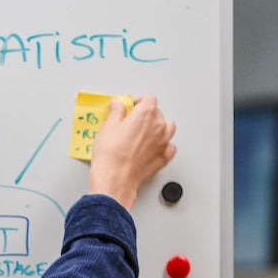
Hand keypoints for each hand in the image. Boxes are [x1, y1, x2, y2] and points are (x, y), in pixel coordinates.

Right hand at [89, 95, 176, 209]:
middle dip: (145, 115)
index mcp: (146, 113)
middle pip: (158, 113)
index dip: (138, 102)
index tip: (129, 108)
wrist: (115, 178)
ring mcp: (164, 142)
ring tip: (145, 133)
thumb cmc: (111, 154)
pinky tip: (152, 147)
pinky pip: (169, 146)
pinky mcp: (163, 157)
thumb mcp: (108, 127)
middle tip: (131, 122)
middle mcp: (159, 126)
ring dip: (159, 127)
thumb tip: (117, 105)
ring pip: (168, 128)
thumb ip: (116, 112)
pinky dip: (163, 145)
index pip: (148, 99)